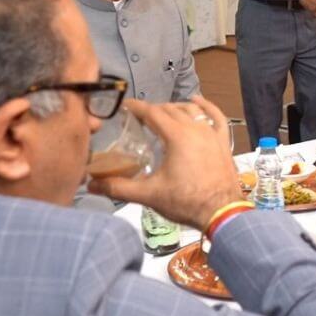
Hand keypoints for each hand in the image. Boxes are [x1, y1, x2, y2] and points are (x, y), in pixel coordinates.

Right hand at [87, 97, 244, 228]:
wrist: (222, 213)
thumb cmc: (185, 202)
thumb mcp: (149, 195)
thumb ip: (119, 187)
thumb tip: (91, 184)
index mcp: (177, 136)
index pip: (153, 113)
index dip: (137, 107)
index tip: (125, 106)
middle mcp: (195, 128)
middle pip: (171, 109)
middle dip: (154, 110)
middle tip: (140, 118)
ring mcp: (212, 133)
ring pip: (192, 110)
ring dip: (176, 108)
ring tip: (163, 113)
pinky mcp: (223, 142)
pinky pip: (216, 116)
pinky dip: (206, 106)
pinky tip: (198, 102)